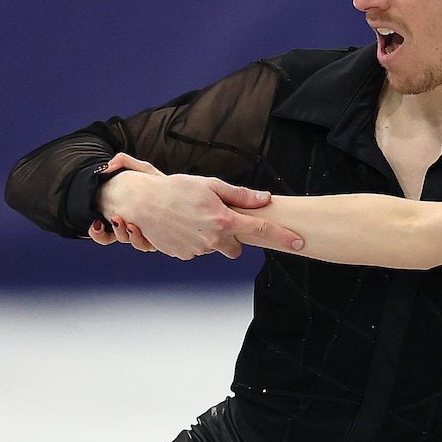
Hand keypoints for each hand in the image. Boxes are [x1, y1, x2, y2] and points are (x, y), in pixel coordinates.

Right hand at [85, 153, 297, 259]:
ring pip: (215, 248)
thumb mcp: (211, 186)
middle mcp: (213, 240)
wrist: (141, 202)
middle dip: (232, 237)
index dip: (282, 236)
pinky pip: (198, 250)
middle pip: (237, 247)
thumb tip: (266, 199)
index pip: (261, 231)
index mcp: (224, 220)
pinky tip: (182, 227)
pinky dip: (194, 241)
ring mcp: (198, 250)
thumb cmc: (176, 189)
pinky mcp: (184, 255)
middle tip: (217, 218)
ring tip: (192, 218)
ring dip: (210, 237)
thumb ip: (240, 196)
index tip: (299, 241)